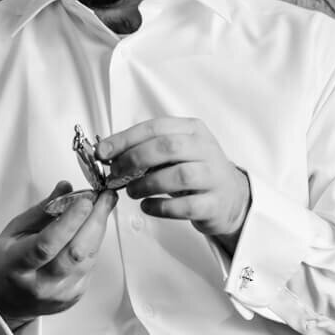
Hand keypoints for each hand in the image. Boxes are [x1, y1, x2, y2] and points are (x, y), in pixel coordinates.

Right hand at [0, 182, 116, 322]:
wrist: (8, 299)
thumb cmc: (9, 262)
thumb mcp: (15, 231)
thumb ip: (42, 210)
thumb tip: (66, 187)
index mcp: (17, 266)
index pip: (47, 245)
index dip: (69, 222)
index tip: (85, 200)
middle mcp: (40, 284)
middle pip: (75, 252)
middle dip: (95, 220)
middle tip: (105, 197)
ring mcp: (60, 293)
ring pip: (89, 257)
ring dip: (99, 229)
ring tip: (104, 206)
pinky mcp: (76, 295)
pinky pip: (91, 265)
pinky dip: (94, 243)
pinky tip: (93, 228)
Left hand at [98, 117, 249, 248]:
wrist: (231, 197)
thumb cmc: (196, 171)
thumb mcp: (176, 152)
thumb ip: (147, 150)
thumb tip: (109, 154)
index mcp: (193, 130)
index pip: (155, 127)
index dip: (125, 139)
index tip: (103, 152)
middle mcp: (206, 149)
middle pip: (167, 147)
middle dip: (134, 159)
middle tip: (115, 173)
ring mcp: (213, 176)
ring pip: (177, 175)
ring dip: (146, 184)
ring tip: (131, 191)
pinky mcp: (214, 204)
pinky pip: (184, 206)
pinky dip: (160, 207)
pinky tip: (147, 206)